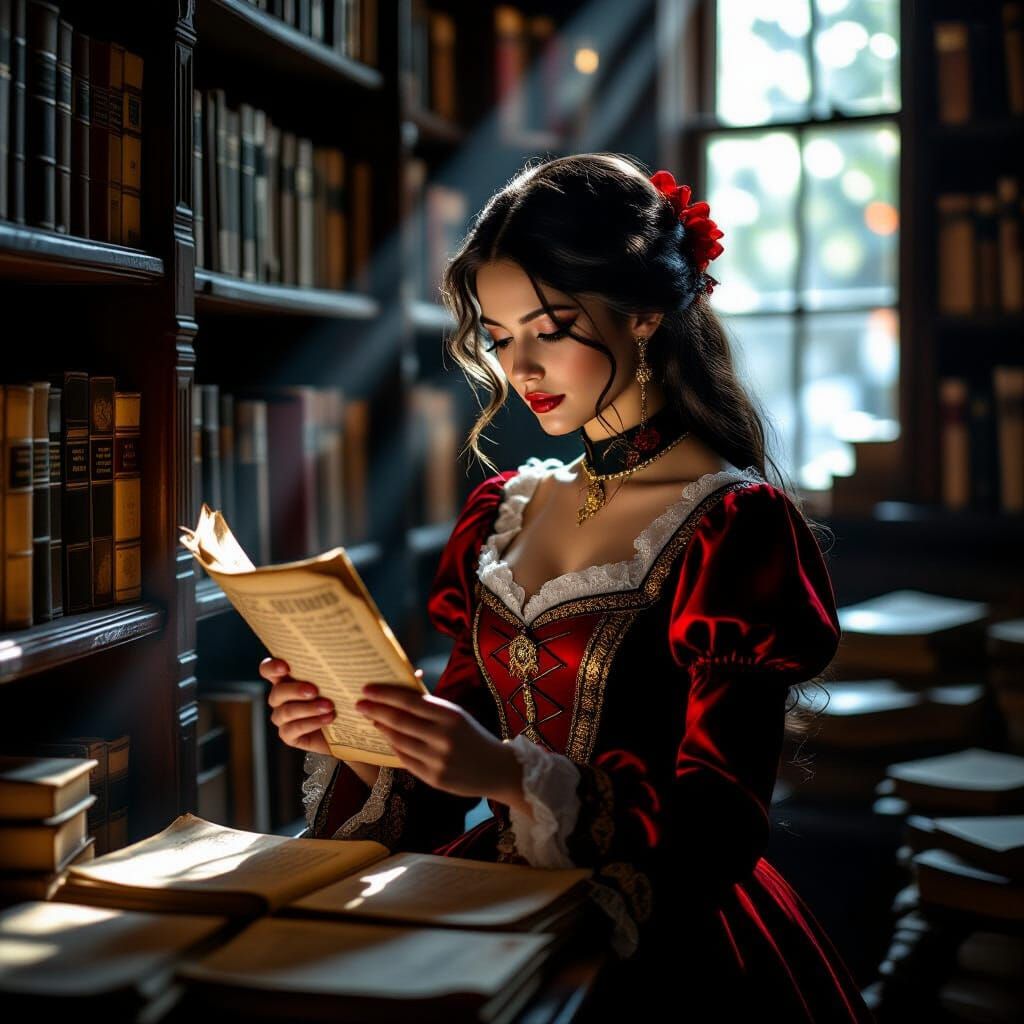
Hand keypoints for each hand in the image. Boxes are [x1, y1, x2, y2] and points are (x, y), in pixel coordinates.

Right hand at [260, 658, 420, 789]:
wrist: (361, 735)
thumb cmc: (361, 699)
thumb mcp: (371, 684)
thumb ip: (386, 675)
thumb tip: (414, 670)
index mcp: (298, 674)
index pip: (272, 668)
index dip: (272, 665)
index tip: (285, 663)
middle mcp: (287, 695)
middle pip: (275, 690)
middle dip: (292, 688)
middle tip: (314, 688)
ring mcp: (287, 717)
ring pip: (282, 711)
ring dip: (304, 708)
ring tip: (330, 707)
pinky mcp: (293, 736)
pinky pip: (290, 731)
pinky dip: (308, 724)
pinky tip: (328, 720)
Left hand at [355, 683, 516, 800]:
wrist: (497, 769)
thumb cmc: (472, 736)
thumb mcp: (456, 715)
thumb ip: (430, 707)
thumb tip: (397, 694)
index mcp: (450, 715)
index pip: (410, 701)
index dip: (385, 695)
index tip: (366, 689)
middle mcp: (443, 737)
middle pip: (399, 721)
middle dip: (375, 710)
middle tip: (359, 704)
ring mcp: (437, 760)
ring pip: (399, 741)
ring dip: (382, 729)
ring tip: (372, 720)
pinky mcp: (433, 778)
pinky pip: (405, 759)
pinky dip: (394, 747)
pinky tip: (387, 738)